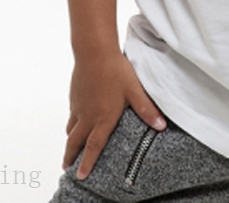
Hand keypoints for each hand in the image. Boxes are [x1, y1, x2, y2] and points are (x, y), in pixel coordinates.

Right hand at [63, 51, 165, 179]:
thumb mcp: (134, 90)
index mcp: (103, 118)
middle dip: (71, 156)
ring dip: (69, 141)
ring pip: (71, 129)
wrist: (94, 52)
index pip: (94, 146)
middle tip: (67, 168)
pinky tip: (76, 121)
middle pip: (75, 142)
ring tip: (69, 150)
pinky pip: (71, 115)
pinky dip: (71, 123)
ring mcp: (79, 106)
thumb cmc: (116, 70)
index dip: (88, 162)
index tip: (81, 176)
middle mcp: (88, 115)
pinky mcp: (74, 96)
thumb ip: (146, 109)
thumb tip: (161, 126)